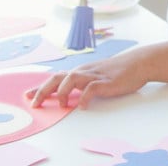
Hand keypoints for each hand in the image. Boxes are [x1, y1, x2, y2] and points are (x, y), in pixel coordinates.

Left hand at [26, 50, 147, 108]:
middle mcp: (85, 72)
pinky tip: (83, 106)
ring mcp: (95, 75)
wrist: (139, 62)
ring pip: (71, 79)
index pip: (56, 78)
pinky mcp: (106, 81)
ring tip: (61, 105)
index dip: (41, 87)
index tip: (28, 95)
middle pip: (58, 78)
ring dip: (63, 92)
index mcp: (82, 71)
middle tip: (35, 103)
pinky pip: (91, 89)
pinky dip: (85, 98)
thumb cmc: (120, 70)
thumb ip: (85, 83)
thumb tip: (73, 94)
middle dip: (43, 90)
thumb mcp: (98, 75)